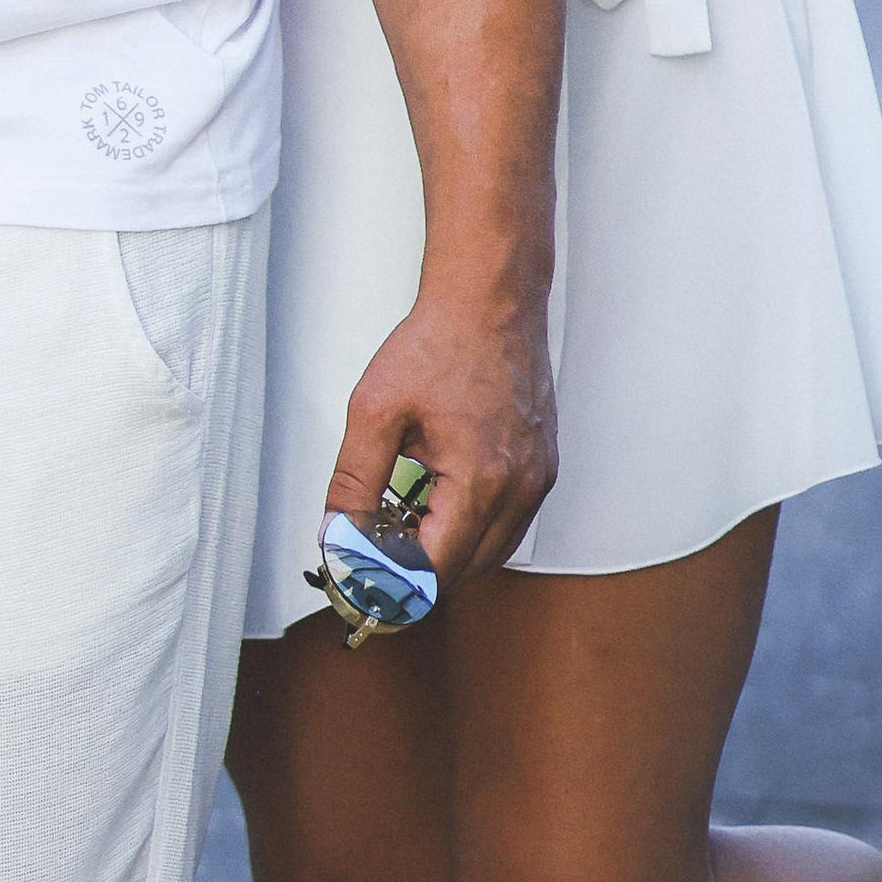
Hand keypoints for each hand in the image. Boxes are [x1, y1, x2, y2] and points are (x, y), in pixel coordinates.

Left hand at [325, 286, 557, 594]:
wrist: (488, 297)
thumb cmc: (440, 341)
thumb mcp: (375, 409)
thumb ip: (353, 480)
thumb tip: (339, 532)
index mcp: (481, 480)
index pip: (436, 571)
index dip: (393, 583)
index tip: (364, 579)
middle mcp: (520, 488)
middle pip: (466, 571)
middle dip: (418, 571)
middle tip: (376, 550)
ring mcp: (537, 479)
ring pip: (492, 552)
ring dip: (449, 552)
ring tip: (405, 521)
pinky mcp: (542, 466)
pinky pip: (510, 522)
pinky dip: (475, 526)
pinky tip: (440, 499)